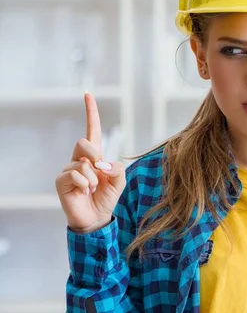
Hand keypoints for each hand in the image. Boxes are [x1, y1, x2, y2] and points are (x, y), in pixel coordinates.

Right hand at [55, 93, 125, 233]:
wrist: (96, 217)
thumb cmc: (106, 197)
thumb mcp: (119, 181)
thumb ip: (116, 168)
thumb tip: (101, 162)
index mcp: (95, 155)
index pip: (92, 130)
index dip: (90, 113)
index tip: (88, 94)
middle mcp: (79, 159)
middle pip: (84, 142)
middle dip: (95, 155)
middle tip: (100, 171)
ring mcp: (69, 169)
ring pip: (82, 162)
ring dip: (94, 177)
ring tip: (93, 188)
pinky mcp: (61, 181)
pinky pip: (75, 175)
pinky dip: (86, 184)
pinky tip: (85, 192)